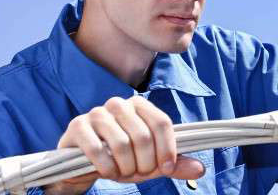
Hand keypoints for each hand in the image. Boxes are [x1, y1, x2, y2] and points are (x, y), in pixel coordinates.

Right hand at [43, 96, 203, 194]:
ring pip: (122, 144)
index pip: (162, 122)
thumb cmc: (121, 160)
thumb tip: (200, 169)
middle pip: (143, 135)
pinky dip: (107, 167)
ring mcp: (97, 113)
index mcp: (139, 105)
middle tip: (138, 173)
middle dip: (144, 163)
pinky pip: (98, 150)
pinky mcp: (77, 126)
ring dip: (126, 167)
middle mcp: (119, 104)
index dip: (167, 149)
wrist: (82, 165)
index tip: (166, 168)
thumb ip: (174, 165)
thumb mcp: (150, 164)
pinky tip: (107, 171)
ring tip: (122, 172)